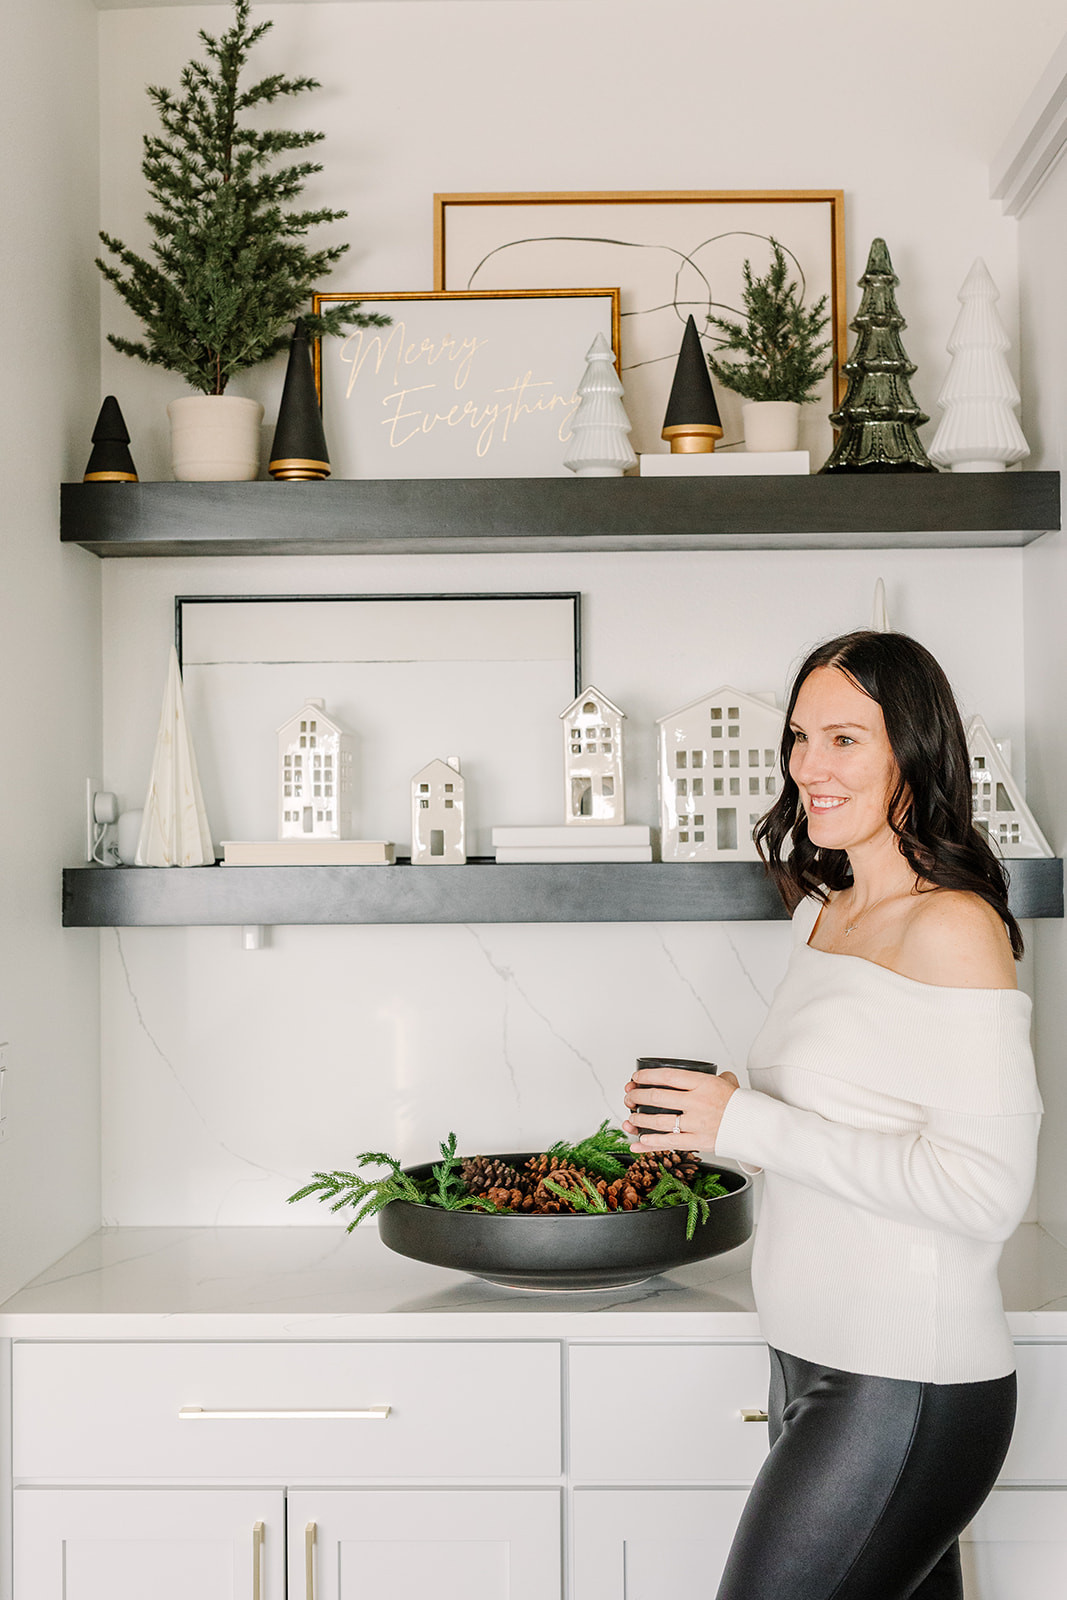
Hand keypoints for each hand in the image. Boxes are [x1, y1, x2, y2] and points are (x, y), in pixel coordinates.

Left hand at [622, 1066, 739, 1154]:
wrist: (758, 1128)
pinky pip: (669, 1143)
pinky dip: (651, 1143)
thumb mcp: (730, 1084)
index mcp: (703, 1084)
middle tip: (629, 1097)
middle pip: (657, 1098)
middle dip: (637, 1097)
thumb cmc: (743, 1106)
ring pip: (659, 1121)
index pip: (667, 1076)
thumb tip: (717, 1075)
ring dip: (640, 1120)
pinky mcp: (697, 1142)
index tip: (636, 1078)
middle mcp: (697, 1102)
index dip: (646, 1076)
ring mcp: (696, 1123)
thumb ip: (718, 1078)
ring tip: (630, 1119)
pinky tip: (639, 1141)